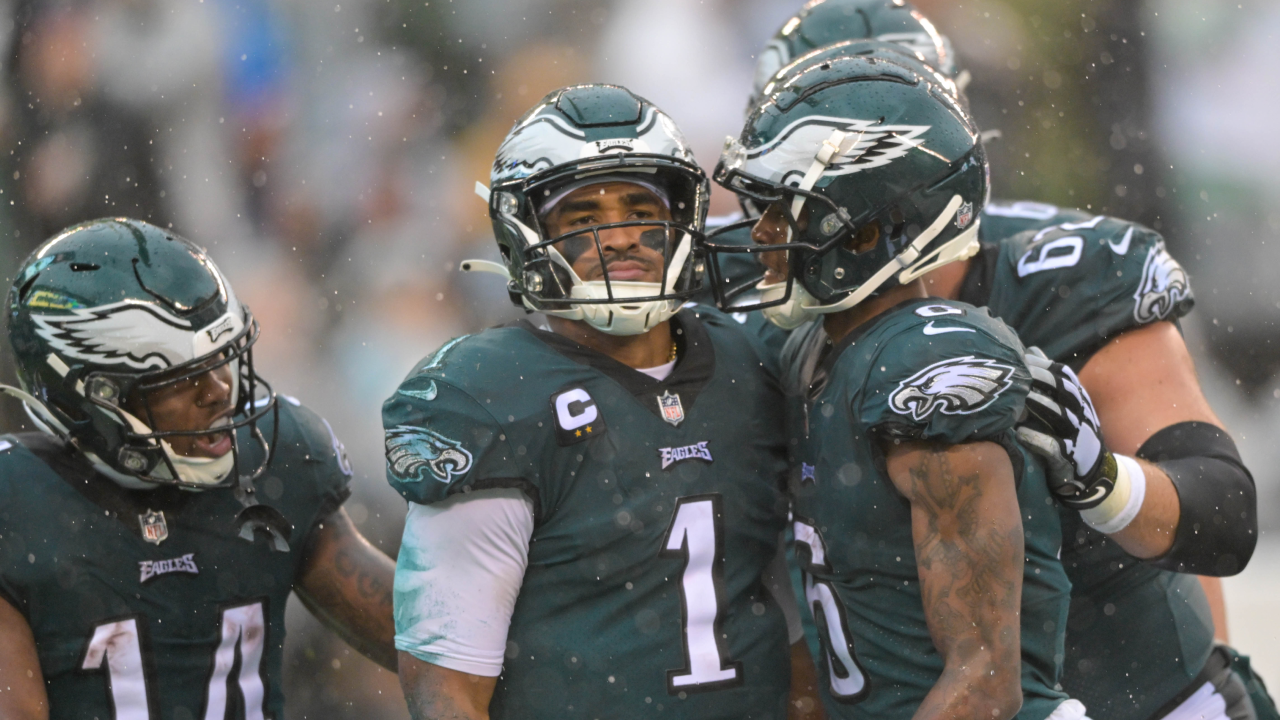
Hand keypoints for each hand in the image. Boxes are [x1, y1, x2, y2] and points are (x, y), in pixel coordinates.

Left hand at [1016, 348, 1117, 508]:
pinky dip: (1038, 439)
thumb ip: (1049, 378)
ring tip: (1014, 400)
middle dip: (1038, 379)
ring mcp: (1077, 436)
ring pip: (1058, 416)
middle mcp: (1080, 413)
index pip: (1063, 374)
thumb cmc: (1071, 433)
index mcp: (1077, 398)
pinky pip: (1054, 447)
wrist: (1095, 474)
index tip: (1019, 358)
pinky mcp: (1069, 459)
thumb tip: (1032, 350)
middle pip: (1062, 390)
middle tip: (1014, 374)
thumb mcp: (1066, 404)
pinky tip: (1020, 433)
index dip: (1042, 365)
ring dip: (1036, 406)